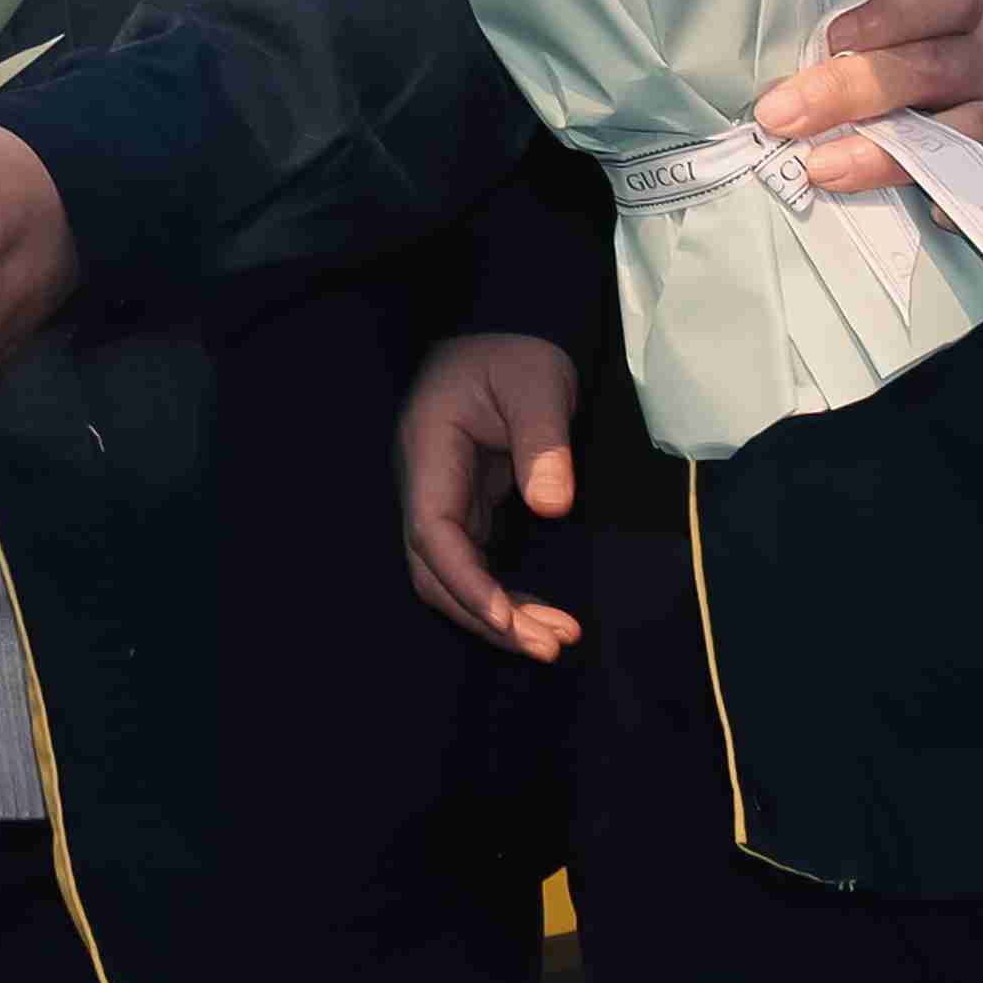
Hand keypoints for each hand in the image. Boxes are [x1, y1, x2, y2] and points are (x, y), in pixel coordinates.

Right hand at [395, 330, 583, 665]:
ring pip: (453, 579)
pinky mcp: (467, 513)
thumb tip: (553, 506)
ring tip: (556, 642)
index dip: (465, 581)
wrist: (506, 338)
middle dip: (486, 617)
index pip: (432, 531)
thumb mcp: (538, 382)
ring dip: (498, 618)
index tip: (506, 617)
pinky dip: (505, 601)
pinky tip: (544, 621)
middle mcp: (426, 486)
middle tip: (550, 644)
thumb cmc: (517, 356)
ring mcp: (443, 502)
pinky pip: (476, 569)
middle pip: (435, 571)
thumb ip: (544, 440)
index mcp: (429, 451)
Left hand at [753, 0, 982, 243]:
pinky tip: (934, 214)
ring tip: (826, 170)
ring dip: (888, 156)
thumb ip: (865, 55)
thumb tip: (785, 90)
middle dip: (847, 91)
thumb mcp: (916, 45)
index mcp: (967, 18)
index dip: (884, 15)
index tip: (832, 39)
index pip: (936, 0)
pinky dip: (976, 209)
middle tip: (783, 116)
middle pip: (928, 70)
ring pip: (962, 136)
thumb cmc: (943, 82)